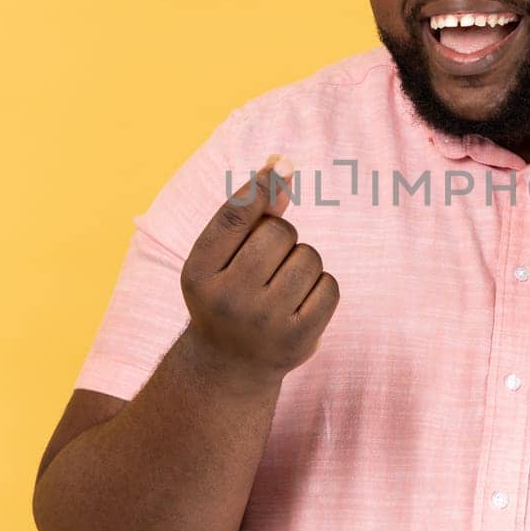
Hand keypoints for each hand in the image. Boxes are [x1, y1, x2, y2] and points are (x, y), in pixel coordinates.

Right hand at [179, 155, 339, 388]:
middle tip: (265, 266)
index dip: (260, 187)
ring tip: (280, 287)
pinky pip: (330, 285)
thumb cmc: (226, 294)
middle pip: (279, 232)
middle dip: (281, 238)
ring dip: (302, 262)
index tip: (282, 165)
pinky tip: (300, 303)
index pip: (235, 216)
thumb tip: (281, 165)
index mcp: (199, 273)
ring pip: (309, 257)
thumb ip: (247, 213)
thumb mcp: (220, 258)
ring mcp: (264, 323)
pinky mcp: (298, 339)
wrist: (229, 365)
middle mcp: (228, 299)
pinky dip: (321, 287)